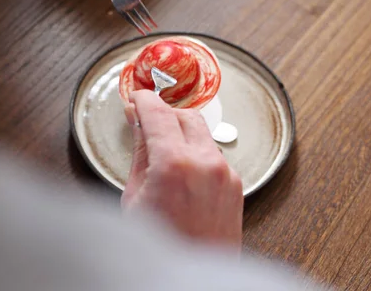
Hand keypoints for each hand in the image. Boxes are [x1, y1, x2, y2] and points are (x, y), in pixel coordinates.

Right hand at [122, 90, 243, 248]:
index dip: (143, 99)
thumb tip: (139, 125)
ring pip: (202, 133)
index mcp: (175, 164)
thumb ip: (140, 153)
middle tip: (145, 119)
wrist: (193, 278)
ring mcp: (225, 174)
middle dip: (164, 113)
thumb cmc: (163, 246)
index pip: (157, 112)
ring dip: (181, 132)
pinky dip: (195, 151)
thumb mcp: (135, 197)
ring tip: (161, 150)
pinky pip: (213, 154)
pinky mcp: (235, 184)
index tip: (136, 97)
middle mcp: (206, 163)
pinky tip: (180, 169)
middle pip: (185, 114)